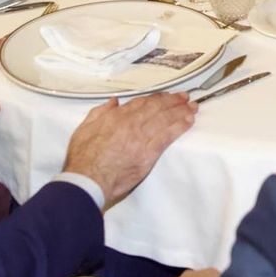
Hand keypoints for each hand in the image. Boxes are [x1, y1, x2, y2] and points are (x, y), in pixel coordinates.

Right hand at [60, 91, 196, 207]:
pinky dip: (179, 127)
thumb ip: (100, 112)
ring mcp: (141, 138)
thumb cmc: (82, 157)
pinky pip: (167, 136)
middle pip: (157, 108)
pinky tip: (189, 121)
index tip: (166, 96)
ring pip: (165, 119)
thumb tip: (114, 102)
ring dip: (181, 111)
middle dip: (173, 101)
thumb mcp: (84, 128)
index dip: (157, 98)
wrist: (87, 179)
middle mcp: (131, 123)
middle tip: (186, 97)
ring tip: (193, 107)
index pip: (141, 103)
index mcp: (116, 117)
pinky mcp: (148, 154)